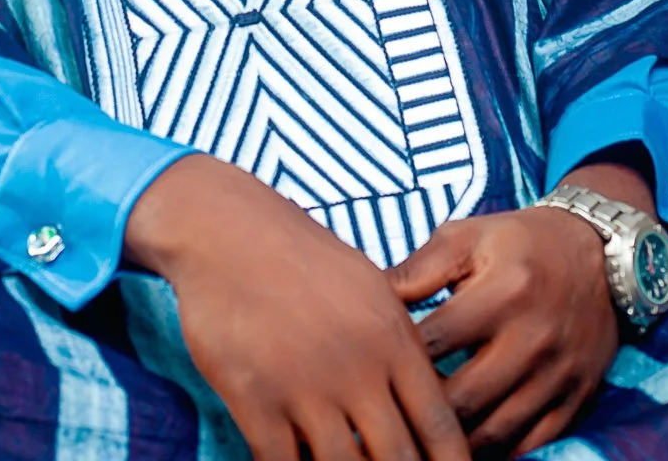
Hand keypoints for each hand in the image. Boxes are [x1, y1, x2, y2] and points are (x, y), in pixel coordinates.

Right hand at [125, 156, 467, 460]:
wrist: (227, 230)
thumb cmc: (303, 258)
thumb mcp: (370, 287)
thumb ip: (401, 343)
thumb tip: (431, 395)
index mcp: (392, 336)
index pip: (440, 425)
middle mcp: (356, 367)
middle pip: (398, 459)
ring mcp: (305, 386)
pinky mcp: (255, 400)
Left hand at [388, 206, 617, 455]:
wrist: (598, 252)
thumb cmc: (518, 243)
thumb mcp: (466, 236)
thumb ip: (417, 269)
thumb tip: (369, 299)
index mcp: (502, 293)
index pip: (436, 342)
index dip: (398, 361)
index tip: (371, 372)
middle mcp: (533, 339)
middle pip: (464, 399)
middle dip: (422, 412)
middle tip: (391, 414)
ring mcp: (558, 375)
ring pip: (496, 432)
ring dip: (455, 440)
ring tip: (421, 436)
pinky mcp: (577, 398)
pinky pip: (532, 445)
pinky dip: (498, 451)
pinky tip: (467, 446)